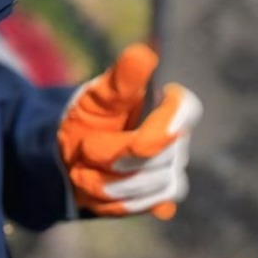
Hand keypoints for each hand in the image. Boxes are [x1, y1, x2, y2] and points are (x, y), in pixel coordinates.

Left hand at [59, 43, 203, 217]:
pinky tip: (99, 193)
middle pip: (160, 155)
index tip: (137, 131)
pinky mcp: (159, 197)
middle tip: (85, 150)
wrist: (70, 158)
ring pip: (149, 184)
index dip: (167, 120)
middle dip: (115, 155)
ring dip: (107, 181)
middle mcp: (177, 138)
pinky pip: (146, 204)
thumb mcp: (97, 97)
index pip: (186, 110)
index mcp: (167, 106)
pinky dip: (115, 202)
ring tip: (81, 172)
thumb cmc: (90, 119)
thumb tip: (142, 53)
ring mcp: (171, 170)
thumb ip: (122, 80)